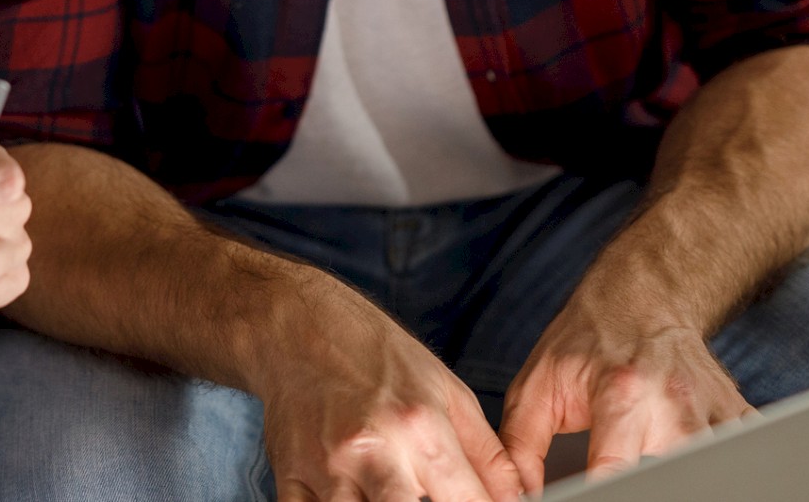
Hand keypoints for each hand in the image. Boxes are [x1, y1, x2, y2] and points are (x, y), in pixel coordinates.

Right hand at [260, 288, 523, 501]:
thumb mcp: (445, 389)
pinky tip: (352, 494)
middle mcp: (376, 453)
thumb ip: (486, 452)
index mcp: (420, 427)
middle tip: (428, 491)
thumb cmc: (371, 351)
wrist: (296, 324)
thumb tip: (517, 498)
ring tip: (392, 485)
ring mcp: (329, 470)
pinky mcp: (291, 478)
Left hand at [499, 297, 754, 491]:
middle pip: (673, 480)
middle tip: (621, 482)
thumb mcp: (537, 385)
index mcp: (622, 392)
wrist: (641, 296)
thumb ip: (522, 447)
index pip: (616, 473)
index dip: (601, 495)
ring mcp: (713, 410)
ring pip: (713, 473)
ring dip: (684, 479)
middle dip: (647, 489)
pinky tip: (692, 468)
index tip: (590, 497)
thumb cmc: (585, 341)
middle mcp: (674, 403)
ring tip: (652, 469)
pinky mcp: (739, 417)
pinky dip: (718, 469)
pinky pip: (741, 459)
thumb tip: (518, 498)